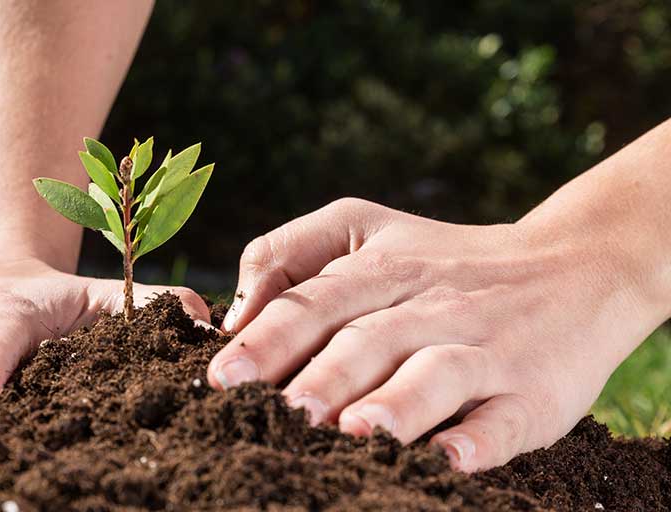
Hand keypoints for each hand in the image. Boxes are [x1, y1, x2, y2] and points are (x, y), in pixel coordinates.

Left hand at [207, 198, 663, 471]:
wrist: (575, 266)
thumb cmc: (444, 260)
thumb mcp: (366, 228)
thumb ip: (291, 252)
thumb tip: (235, 312)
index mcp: (383, 268)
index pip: (315, 302)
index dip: (269, 338)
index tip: (222, 376)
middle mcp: (431, 306)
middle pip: (368, 340)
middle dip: (320, 376)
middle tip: (277, 412)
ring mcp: (484, 348)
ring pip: (436, 374)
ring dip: (396, 404)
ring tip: (354, 431)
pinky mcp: (533, 392)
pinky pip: (507, 418)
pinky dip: (481, 439)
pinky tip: (452, 459)